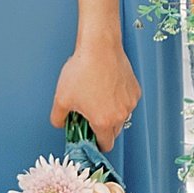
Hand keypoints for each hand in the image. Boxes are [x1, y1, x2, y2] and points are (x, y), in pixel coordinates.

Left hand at [50, 37, 140, 154]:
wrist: (99, 46)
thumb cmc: (82, 70)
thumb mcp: (61, 98)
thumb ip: (58, 118)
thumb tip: (60, 123)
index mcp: (103, 121)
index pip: (104, 145)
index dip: (95, 144)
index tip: (89, 139)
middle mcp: (121, 114)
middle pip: (113, 133)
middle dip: (102, 129)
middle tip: (89, 116)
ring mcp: (130, 102)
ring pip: (121, 117)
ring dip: (111, 114)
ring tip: (97, 98)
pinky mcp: (135, 90)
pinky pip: (127, 102)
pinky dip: (119, 100)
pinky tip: (106, 88)